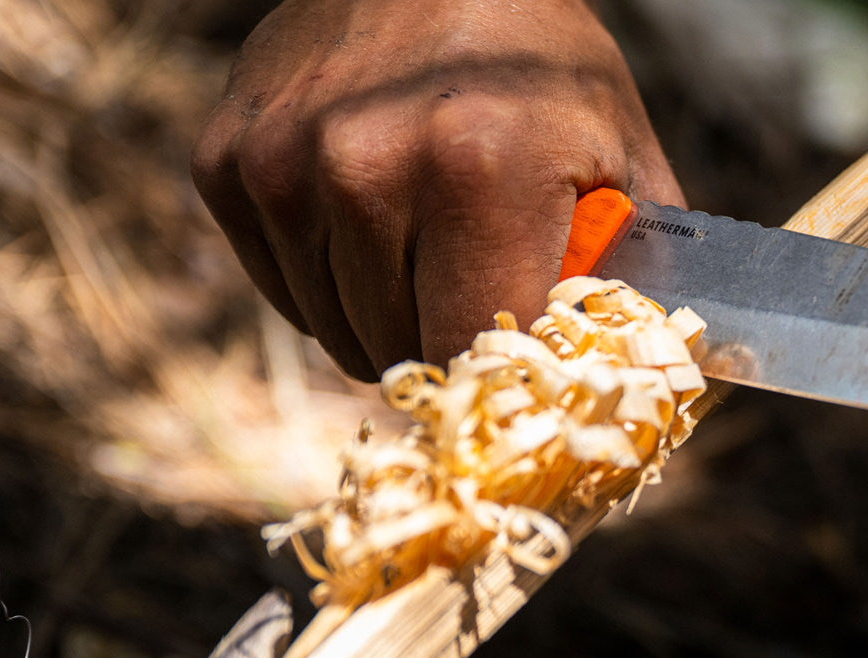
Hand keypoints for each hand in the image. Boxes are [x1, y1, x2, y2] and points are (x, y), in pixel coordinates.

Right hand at [192, 0, 682, 378]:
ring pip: (335, 331)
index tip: (521, 362)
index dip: (502, 370)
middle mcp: (367, 168)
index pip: (474, 350)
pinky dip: (327, 281)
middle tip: (477, 288)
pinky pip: (282, 288)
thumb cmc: (541, 66)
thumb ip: (638, 273)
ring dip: (384, 316)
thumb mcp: (621, 153)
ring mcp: (286, 166)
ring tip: (426, 245)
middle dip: (446, 340)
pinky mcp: (229, 163)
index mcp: (480, 171)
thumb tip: (634, 381)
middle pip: (400, 350)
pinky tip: (368, 219)